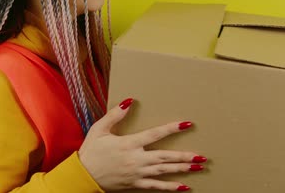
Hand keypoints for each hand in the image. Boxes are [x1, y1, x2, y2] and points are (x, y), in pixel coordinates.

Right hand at [78, 98, 206, 190]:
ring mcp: (137, 173)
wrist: (83, 176)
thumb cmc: (91, 151)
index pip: (155, 134)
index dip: (171, 129)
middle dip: (184, 156)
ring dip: (182, 169)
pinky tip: (184, 186)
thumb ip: (115, 115)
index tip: (187, 124)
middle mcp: (136, 159)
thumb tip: (129, 101)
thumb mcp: (99, 129)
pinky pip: (156, 187)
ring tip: (198, 167)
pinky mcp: (135, 184)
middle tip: (202, 157)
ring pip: (164, 171)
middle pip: (165, 157)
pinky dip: (171, 187)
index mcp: (128, 144)